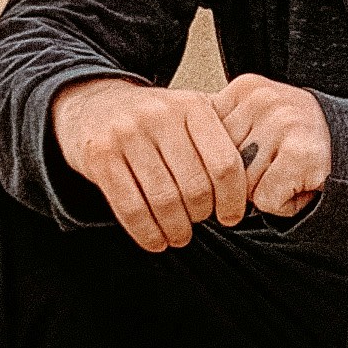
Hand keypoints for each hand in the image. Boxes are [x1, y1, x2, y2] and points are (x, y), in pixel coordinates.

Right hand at [51, 77, 252, 251]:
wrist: (93, 106)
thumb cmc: (152, 122)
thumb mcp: (188, 115)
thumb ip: (218, 141)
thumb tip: (254, 188)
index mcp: (193, 106)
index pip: (225, 164)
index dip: (231, 200)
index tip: (230, 217)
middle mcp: (160, 114)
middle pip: (195, 187)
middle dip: (200, 216)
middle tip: (198, 223)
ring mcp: (127, 133)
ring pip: (164, 200)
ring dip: (176, 230)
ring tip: (179, 236)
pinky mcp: (100, 155)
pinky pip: (130, 207)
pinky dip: (147, 234)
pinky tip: (156, 241)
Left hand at [211, 73, 330, 219]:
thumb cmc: (299, 142)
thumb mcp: (254, 121)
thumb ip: (220, 129)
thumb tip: (174, 153)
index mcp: (246, 88)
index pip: (202, 141)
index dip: (222, 161)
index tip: (251, 155)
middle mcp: (263, 100)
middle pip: (220, 164)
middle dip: (242, 178)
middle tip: (274, 166)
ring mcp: (283, 124)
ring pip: (241, 185)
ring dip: (263, 193)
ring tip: (287, 174)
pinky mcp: (301, 154)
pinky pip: (266, 200)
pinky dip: (283, 204)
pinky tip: (300, 184)